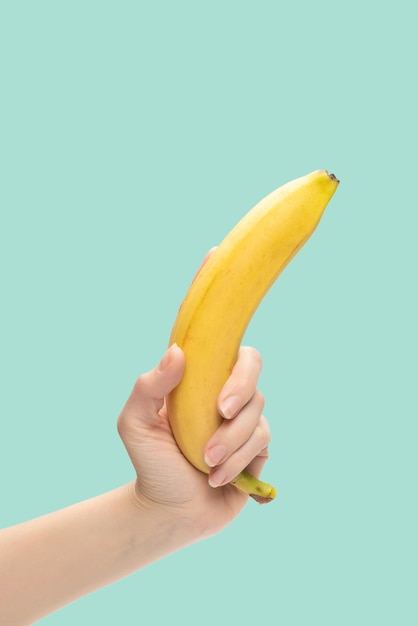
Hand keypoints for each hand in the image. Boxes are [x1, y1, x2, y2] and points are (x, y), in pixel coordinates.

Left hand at [117, 344, 270, 537]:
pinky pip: (261, 443)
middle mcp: (225, 396)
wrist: (168, 512)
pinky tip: (216, 478)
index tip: (217, 390)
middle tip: (222, 414)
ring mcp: (244, 422)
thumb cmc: (151, 463)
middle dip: (240, 394)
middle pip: (253, 373)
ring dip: (231, 441)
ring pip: (256, 415)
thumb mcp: (136, 424)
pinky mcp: (256, 450)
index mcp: (200, 382)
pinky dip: (237, 461)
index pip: (229, 352)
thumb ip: (149, 386)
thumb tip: (177, 351)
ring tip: (206, 463)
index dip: (234, 362)